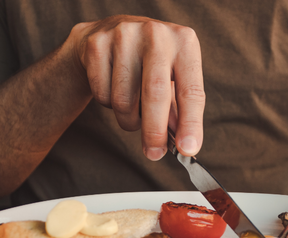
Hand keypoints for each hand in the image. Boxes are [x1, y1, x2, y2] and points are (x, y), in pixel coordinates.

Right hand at [68, 15, 204, 159]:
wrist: (110, 34)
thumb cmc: (151, 65)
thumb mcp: (173, 81)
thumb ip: (179, 112)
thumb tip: (183, 146)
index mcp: (184, 43)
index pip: (191, 91)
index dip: (190, 124)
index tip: (187, 149)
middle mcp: (156, 35)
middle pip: (155, 94)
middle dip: (155, 132)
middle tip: (154, 154)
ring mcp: (124, 36)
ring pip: (124, 100)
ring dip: (129, 120)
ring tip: (133, 111)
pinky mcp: (97, 45)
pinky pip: (103, 94)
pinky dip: (108, 105)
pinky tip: (114, 89)